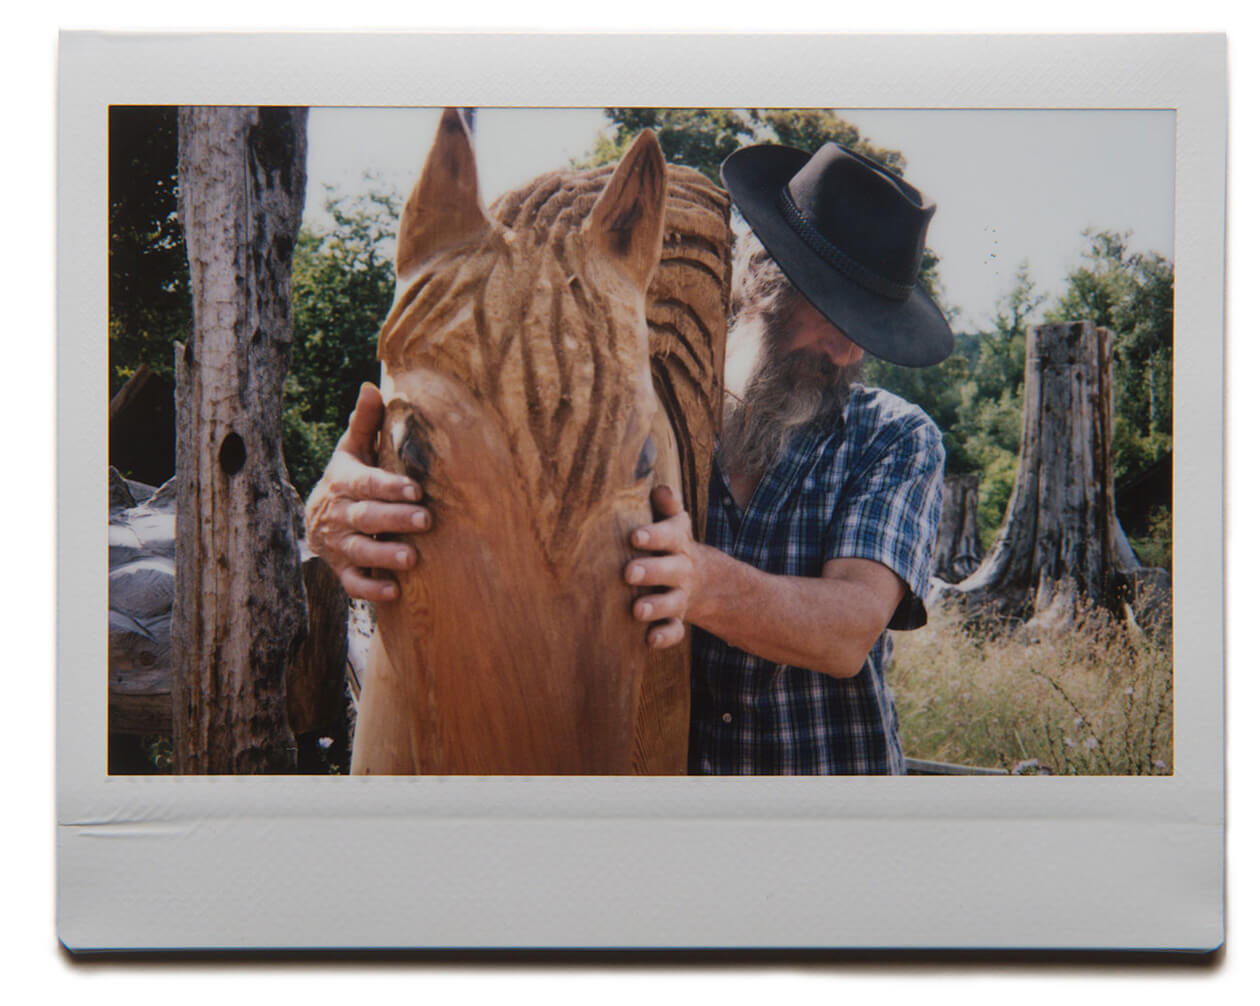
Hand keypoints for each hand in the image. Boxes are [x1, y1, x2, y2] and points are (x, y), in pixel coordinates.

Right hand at [305, 383, 430, 601]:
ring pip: (359, 552)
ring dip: (384, 557)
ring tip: (412, 560)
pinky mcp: (342, 570)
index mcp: (344, 482)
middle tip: (426, 521)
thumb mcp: (352, 450)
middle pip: (365, 518)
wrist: (315, 518)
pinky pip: (353, 584)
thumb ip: (365, 422)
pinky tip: (394, 592)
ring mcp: (339, 545)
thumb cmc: (348, 478)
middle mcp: (339, 515)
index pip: (366, 484)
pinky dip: (370, 590)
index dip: (389, 487)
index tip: (415, 490)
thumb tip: (372, 386)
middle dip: (394, 520)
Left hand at [624, 484, 706, 649]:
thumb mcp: (674, 523)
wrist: (702, 580)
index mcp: (677, 542)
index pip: (669, 535)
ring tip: (637, 610)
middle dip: (650, 571)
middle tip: (628, 573)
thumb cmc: (671, 546)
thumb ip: (667, 506)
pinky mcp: (677, 619)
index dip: (654, 536)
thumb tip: (660, 487)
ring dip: (656, 606)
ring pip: (672, 602)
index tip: (635, 537)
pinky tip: (649, 640)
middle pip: (670, 569)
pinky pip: (675, 631)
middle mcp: (681, 569)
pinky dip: (664, 636)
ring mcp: (680, 596)